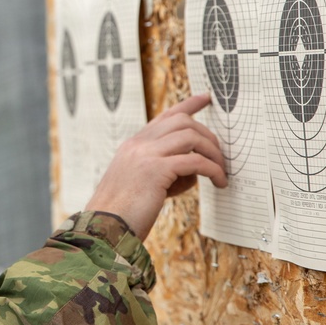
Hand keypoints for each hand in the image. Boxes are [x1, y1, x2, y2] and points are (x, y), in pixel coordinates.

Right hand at [84, 93, 226, 239]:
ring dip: (213, 153)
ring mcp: (145, 154)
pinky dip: (212, 169)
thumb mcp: (139, 182)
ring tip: (221, 172)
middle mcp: (139, 144)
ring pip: (191, 136)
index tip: (206, 98)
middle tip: (220, 156)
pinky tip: (218, 182)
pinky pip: (195, 161)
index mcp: (134, 145)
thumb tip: (191, 171)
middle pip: (182, 121)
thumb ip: (160, 169)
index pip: (165, 116)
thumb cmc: (123, 212)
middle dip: (208, 135)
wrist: (104, 226)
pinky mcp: (156, 170)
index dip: (188, 104)